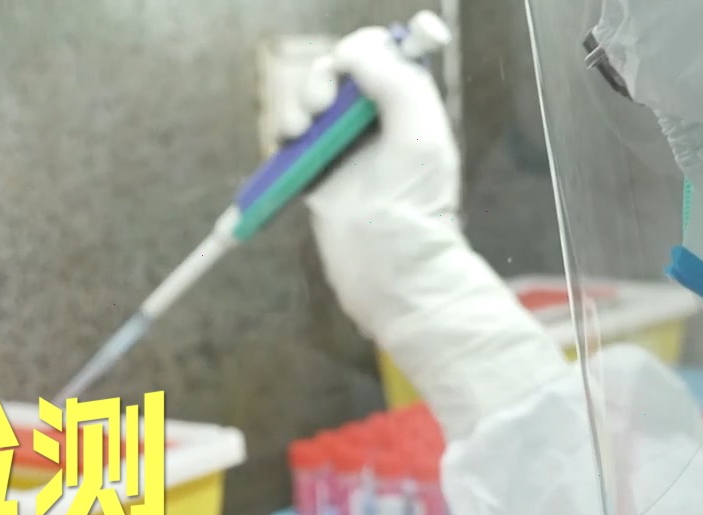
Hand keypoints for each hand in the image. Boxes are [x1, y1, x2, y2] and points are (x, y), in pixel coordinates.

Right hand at [278, 23, 567, 440]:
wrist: (392, 272)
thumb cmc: (415, 209)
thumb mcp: (420, 137)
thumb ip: (397, 85)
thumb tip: (356, 53)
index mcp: (406, 106)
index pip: (377, 55)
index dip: (357, 54)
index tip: (349, 74)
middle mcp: (374, 122)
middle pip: (335, 74)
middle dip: (320, 80)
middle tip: (320, 107)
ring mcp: (342, 149)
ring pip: (308, 102)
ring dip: (296, 106)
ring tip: (299, 130)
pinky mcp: (315, 174)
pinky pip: (290, 138)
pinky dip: (282, 133)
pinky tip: (287, 143)